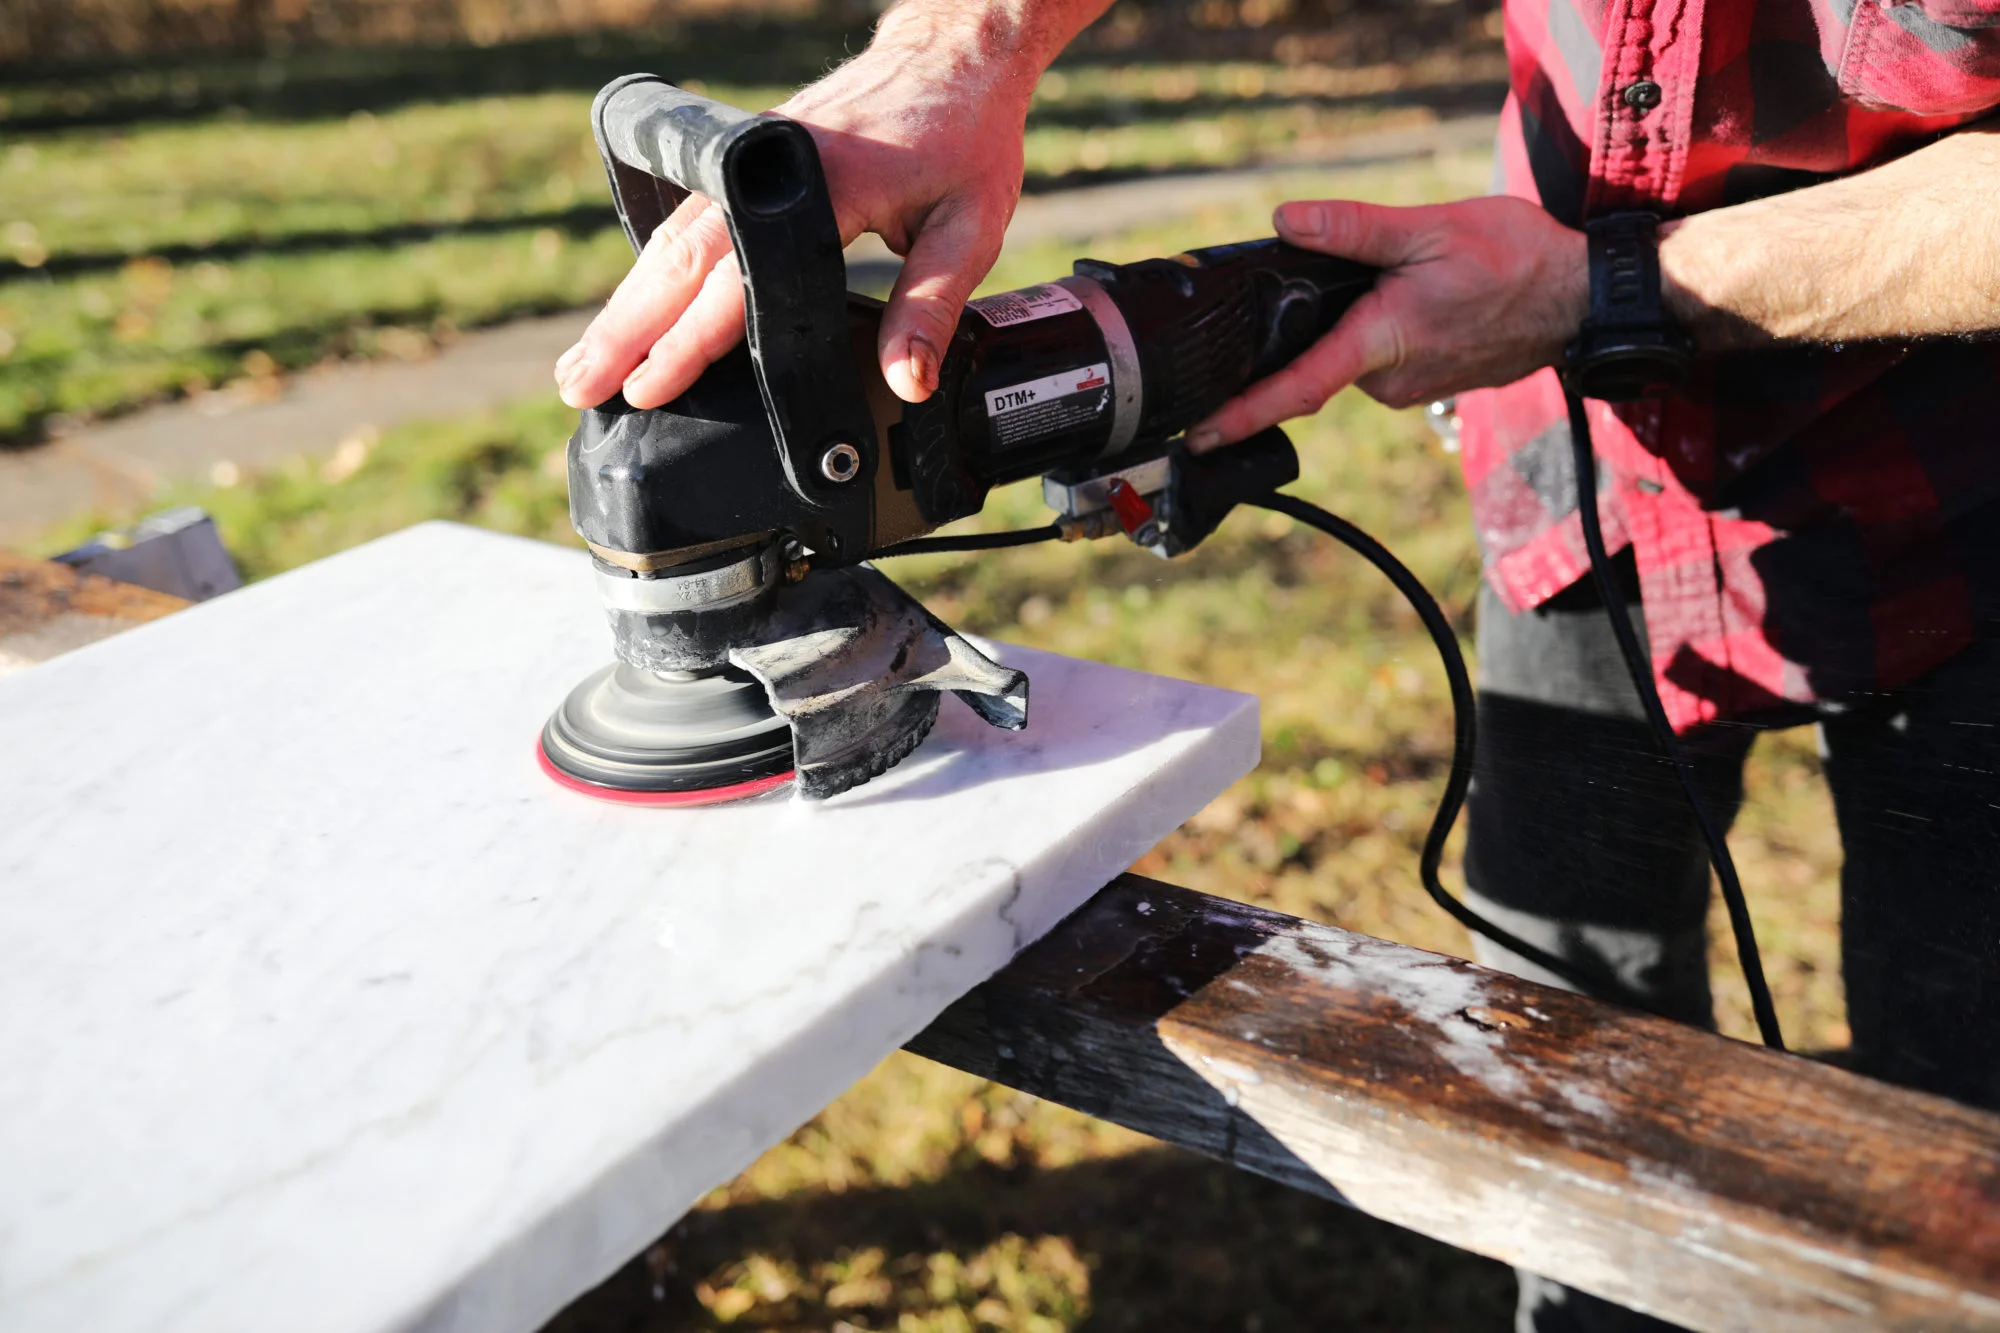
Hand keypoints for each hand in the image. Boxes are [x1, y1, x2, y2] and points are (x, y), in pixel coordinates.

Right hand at [554, 41, 1031, 410]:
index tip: (649, 387)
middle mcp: (769, 168)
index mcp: (821, 184)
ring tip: (584, 365)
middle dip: (626, 330)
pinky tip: (629, 313)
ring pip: (671, 240)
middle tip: (579, 386)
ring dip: (626, 305)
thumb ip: (931, 306)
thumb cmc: (965, 137)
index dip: (690, 339)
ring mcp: (751, 161)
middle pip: (679, 258)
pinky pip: (689, 222)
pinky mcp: (748, 162)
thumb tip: (907, 384)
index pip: (738, 277)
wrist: (955, 54)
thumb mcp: (969, 227)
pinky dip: (654, 272)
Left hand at [1187, 196, 1586, 450]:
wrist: (1582, 298)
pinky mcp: (1425, 382)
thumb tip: (1285, 221)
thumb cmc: (1517, 260)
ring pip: (1353, 353)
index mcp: (1381, 343)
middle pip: (1319, 357)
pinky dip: (1381, 329)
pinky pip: (1382, 356)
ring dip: (1358, 319)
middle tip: (1359, 273)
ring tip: (1410, 278)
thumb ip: (1353, 229)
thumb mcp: (1430, 229)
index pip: (1296, 389)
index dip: (1241, 415)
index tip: (1198, 437)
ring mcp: (1410, 388)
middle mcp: (1390, 381)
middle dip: (1314, 323)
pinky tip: (1420, 299)